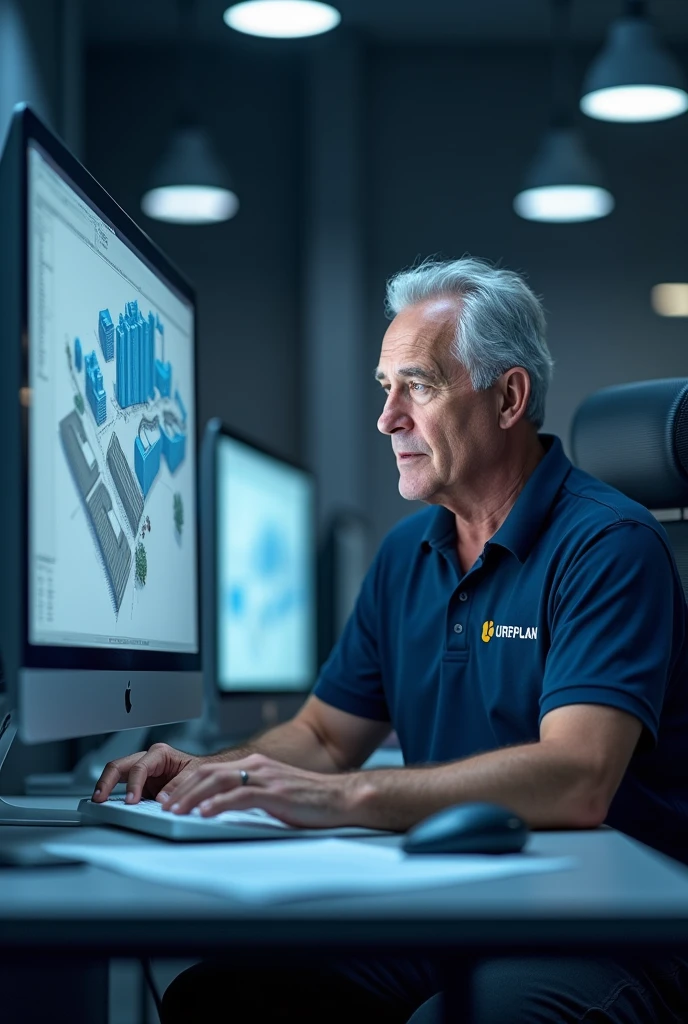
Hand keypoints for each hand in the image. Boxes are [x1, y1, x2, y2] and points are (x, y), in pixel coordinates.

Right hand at [92, 743, 210, 803]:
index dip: (133, 784)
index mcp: (159, 754)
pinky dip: (113, 795)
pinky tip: (108, 804)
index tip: (131, 800)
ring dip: (105, 787)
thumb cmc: (199, 770)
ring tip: (98, 801)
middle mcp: (148, 760)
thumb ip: (178, 785)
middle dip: (106, 781)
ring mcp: (142, 772)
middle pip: (119, 766)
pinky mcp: (140, 784)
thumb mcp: (193, 775)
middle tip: (100, 797)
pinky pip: (121, 787)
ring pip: (115, 774)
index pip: (140, 767)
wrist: (204, 775)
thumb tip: (162, 797)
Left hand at [163, 753, 368, 828]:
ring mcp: (267, 778)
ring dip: (193, 797)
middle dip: (182, 789)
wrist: (341, 798)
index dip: (187, 783)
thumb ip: (250, 796)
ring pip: (220, 781)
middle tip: (164, 805)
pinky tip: (206, 813)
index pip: (211, 770)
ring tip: (175, 811)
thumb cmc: (310, 801)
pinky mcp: (276, 793)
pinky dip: (220, 803)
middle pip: (209, 773)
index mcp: (255, 766)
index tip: (169, 798)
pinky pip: (242, 795)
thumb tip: (222, 810)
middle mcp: (257, 767)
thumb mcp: (273, 794)